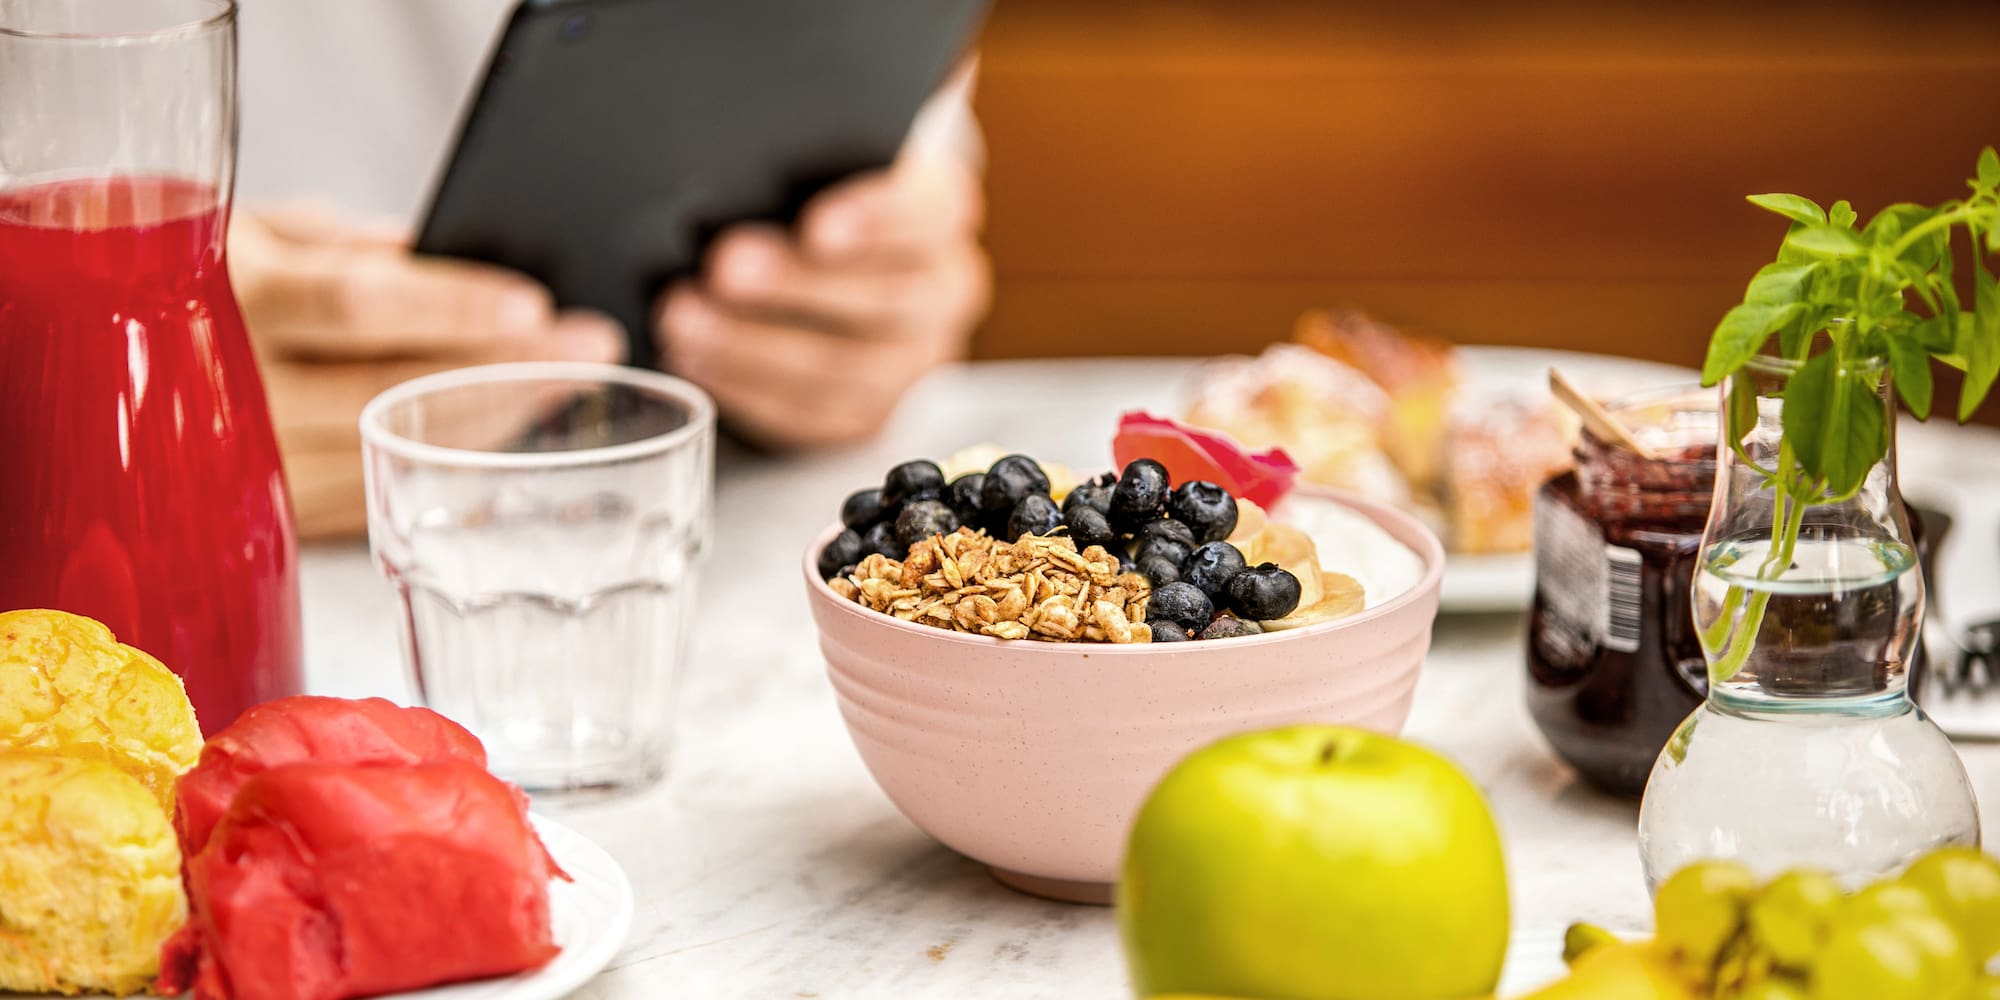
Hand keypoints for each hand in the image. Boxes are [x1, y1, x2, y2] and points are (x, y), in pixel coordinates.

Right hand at [231, 205, 624, 539]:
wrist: (99, 359)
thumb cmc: (201, 282)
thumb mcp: (259, 232)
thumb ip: (347, 244)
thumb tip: (441, 255)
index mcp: (234, 297)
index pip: (355, 306)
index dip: (450, 309)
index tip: (535, 307)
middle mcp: (237, 389)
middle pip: (390, 391)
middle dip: (504, 373)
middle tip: (591, 350)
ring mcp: (250, 464)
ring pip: (392, 455)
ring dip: (493, 426)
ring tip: (571, 388)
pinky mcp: (268, 516)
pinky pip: (373, 501)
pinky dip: (447, 477)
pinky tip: (512, 449)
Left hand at [655, 151, 991, 447]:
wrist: (836, 263)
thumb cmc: (809, 194)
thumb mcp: (816, 159)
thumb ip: (799, 149)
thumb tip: (745, 125)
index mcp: (941, 211)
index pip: (928, 213)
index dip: (877, 220)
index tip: (816, 226)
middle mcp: (943, 290)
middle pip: (890, 299)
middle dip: (799, 287)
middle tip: (723, 267)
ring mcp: (912, 362)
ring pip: (847, 369)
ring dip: (755, 347)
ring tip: (683, 319)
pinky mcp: (867, 414)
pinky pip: (812, 416)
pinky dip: (746, 390)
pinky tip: (693, 358)